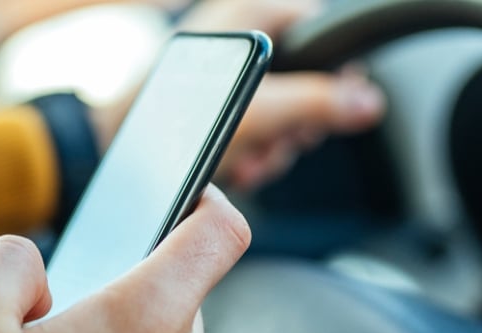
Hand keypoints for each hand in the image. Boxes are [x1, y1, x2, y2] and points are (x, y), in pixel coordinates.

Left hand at [92, 0, 385, 191]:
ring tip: (249, 159)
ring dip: (274, 144)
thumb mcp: (262, 113)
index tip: (336, 104)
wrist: (112, 150)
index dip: (337, 70)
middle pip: (307, 77)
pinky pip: (255, 127)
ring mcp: (227, 74)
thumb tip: (368, 101)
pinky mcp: (213, 105)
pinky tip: (236, 166)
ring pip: (282, 109)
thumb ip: (319, 104)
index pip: (323, 28)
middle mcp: (240, 38)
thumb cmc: (173, 121)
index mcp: (252, 17)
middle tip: (280, 139)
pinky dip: (253, 151)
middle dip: (298, 122)